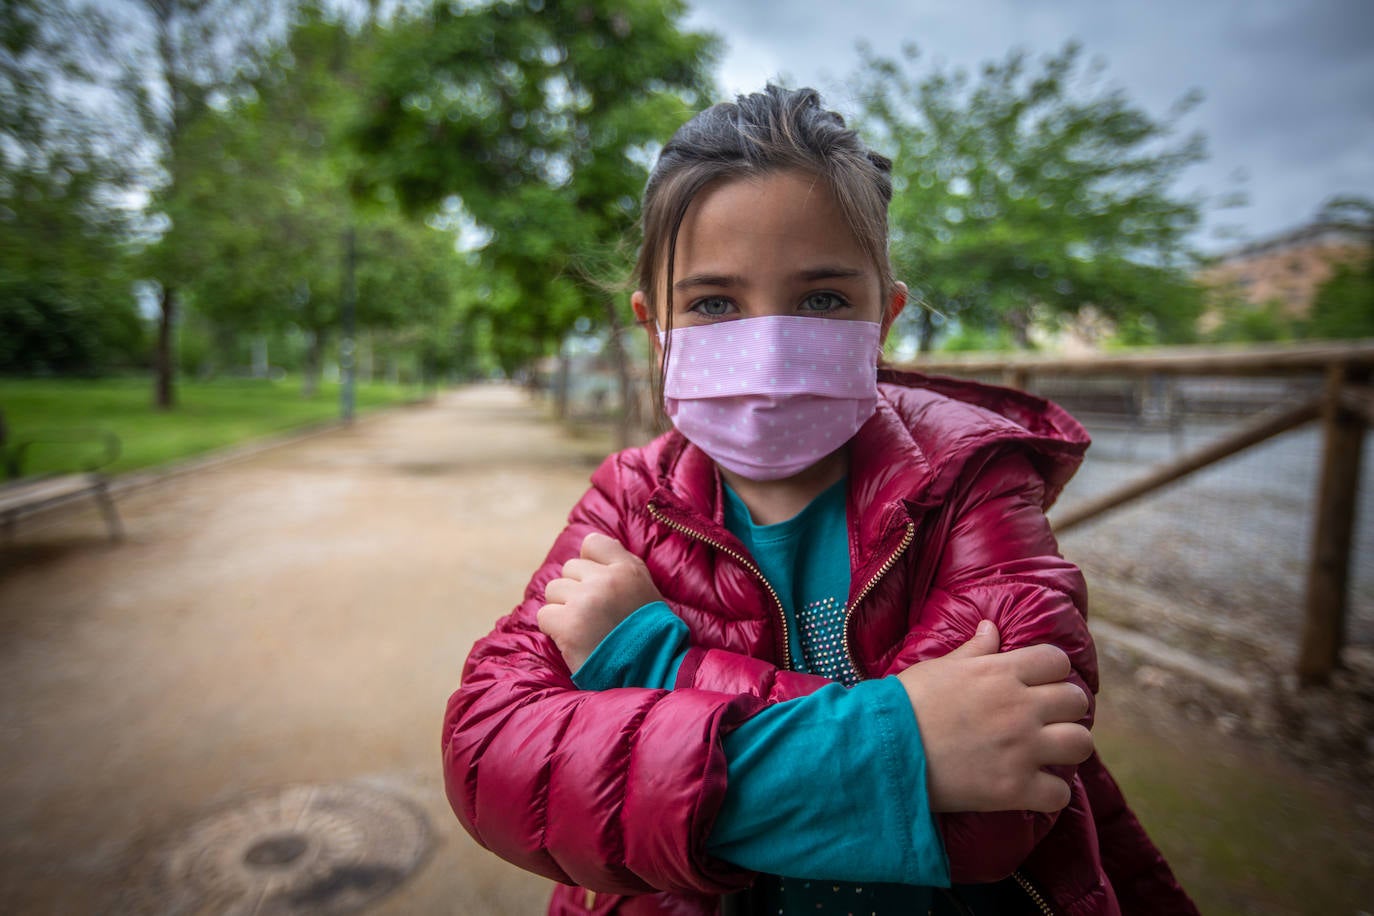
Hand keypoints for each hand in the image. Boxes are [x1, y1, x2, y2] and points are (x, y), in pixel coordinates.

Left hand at [537, 532, 663, 671]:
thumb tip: (590, 547)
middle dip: (576, 590)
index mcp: (628, 569)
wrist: (650, 673)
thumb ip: (621, 566)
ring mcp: (586, 601)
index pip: (592, 543)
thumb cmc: (647, 635)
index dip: (589, 563)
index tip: (595, 583)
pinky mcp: (568, 625)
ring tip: (584, 628)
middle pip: (569, 569)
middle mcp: (606, 580)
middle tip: (593, 615)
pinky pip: (545, 616)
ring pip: (553, 590)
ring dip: (563, 609)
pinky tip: (573, 641)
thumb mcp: (645, 590)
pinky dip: (554, 630)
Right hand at [896, 621, 1092, 813]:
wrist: (882, 749)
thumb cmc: (906, 704)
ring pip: (1080, 744)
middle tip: (1045, 719)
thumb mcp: (940, 667)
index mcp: (1001, 672)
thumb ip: (974, 649)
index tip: (1039, 685)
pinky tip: (1032, 787)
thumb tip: (992, 627)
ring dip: (1067, 748)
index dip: (1052, 672)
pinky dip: (1050, 792)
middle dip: (1064, 709)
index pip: (1057, 661)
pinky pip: (1060, 793)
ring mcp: (1020, 749)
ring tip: (1047, 752)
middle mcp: (1019, 707)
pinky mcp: (1014, 789)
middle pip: (1076, 701)